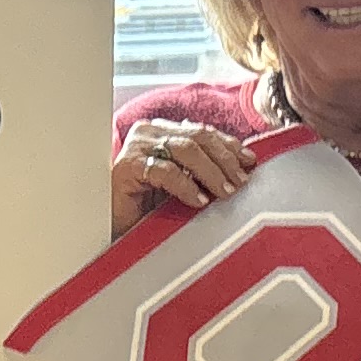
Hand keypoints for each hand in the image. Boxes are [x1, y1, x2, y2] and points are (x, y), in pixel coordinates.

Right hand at [110, 116, 251, 236]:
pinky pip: (165, 171)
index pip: (202, 131)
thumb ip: (202, 171)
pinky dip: (186, 186)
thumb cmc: (145, 210)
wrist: (111, 229)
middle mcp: (149, 132)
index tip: (249, 163)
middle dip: (224, 158)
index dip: (229, 146)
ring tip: (224, 192)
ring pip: (185, 149)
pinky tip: (198, 200)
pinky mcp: (127, 167)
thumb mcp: (182, 185)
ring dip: (211, 171)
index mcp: (163, 131)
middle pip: (197, 136)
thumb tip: (241, 168)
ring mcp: (136, 147)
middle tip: (239, 182)